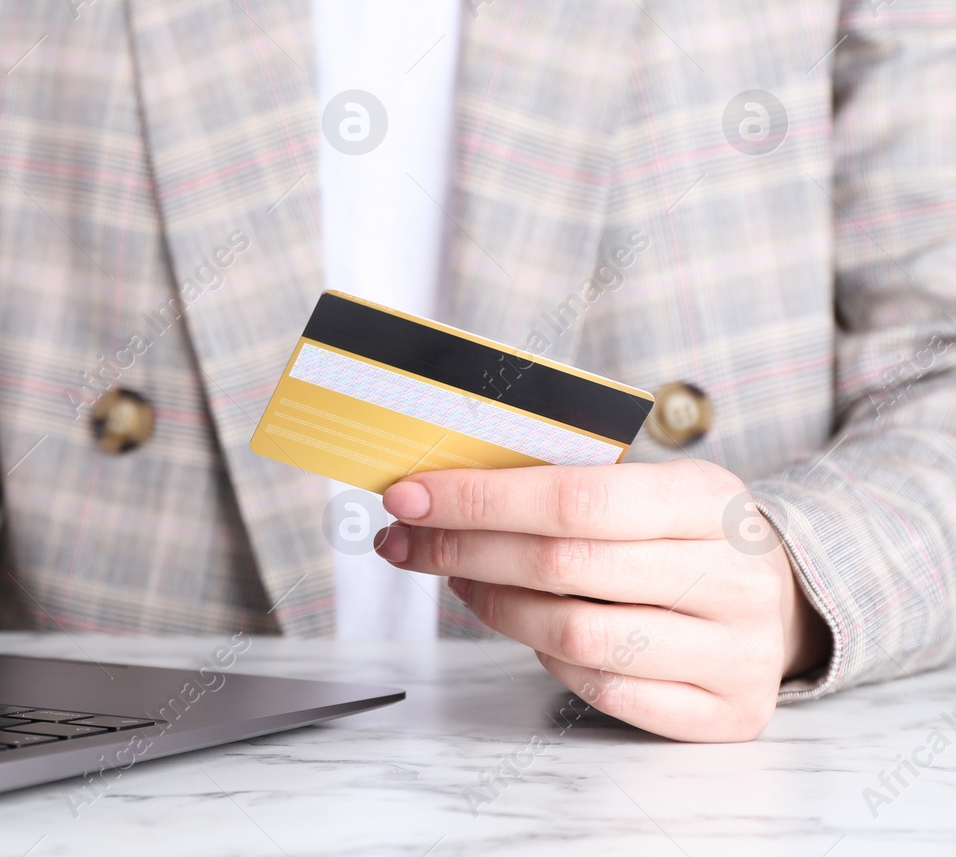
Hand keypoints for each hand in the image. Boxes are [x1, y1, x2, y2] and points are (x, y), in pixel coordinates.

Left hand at [374, 458, 831, 740]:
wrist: (788, 599)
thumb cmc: (689, 534)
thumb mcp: (652, 485)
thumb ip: (567, 484)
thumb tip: (445, 489)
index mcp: (708, 499)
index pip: (574, 498)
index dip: (480, 499)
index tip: (410, 496)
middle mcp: (731, 576)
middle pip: (563, 566)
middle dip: (464, 551)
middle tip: (407, 541)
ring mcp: (733, 651)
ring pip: (574, 635)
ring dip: (496, 607)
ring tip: (461, 581)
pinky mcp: (724, 711)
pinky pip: (603, 689)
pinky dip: (548, 658)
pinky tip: (528, 628)